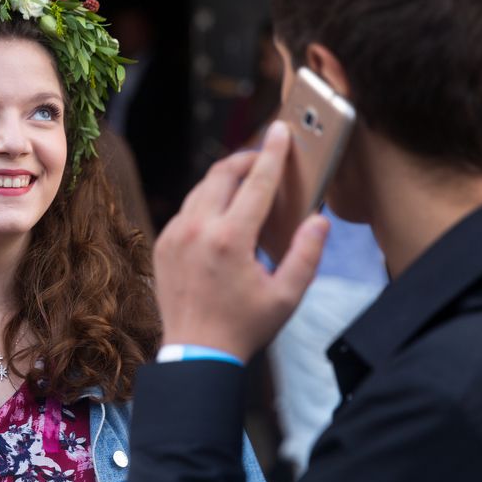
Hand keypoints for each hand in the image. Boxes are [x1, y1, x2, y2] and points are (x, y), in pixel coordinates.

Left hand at [152, 121, 329, 362]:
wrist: (195, 352)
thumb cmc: (244, 326)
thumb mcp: (286, 295)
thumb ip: (306, 254)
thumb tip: (319, 220)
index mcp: (230, 239)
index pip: (255, 182)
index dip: (271, 153)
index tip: (280, 130)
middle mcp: (197, 230)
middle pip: (222, 174)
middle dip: (245, 159)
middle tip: (265, 156)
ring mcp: (174, 235)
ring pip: (200, 189)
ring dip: (224, 179)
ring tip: (246, 180)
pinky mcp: (163, 243)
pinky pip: (187, 209)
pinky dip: (206, 202)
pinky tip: (222, 211)